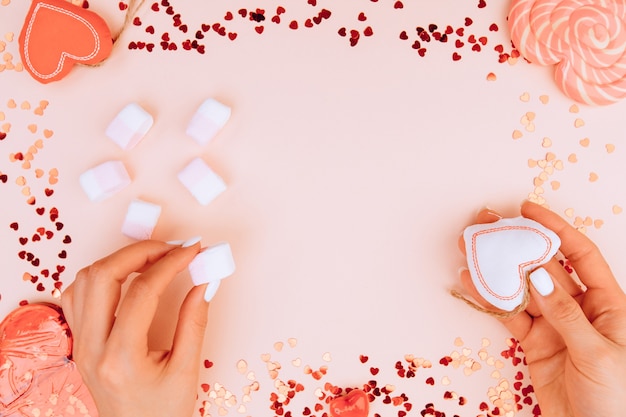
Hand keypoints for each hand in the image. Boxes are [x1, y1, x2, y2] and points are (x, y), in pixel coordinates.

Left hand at [61, 240, 208, 416]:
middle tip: (171, 248)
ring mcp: (81, 345)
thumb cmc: (162, 413)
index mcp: (121, 358)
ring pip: (83, 282)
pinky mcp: (80, 343)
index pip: (142, 292)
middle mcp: (92, 348)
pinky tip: (125, 277)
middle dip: (139, 252)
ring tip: (152, 259)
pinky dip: (99, 277)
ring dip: (118, 261)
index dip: (169, 264)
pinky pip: (76, 297)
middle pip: (102, 277)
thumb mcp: (186, 370)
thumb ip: (195, 321)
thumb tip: (205, 281)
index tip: (192, 251)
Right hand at [458, 201, 625, 416]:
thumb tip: (538, 278)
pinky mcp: (533, 343)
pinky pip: (509, 315)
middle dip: (517, 246)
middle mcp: (578, 309)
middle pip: (544, 267)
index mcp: (608, 305)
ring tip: (471, 249)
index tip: (530, 211)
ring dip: (496, 269)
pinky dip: (489, 300)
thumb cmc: (615, 400)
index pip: (581, 255)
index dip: (556, 230)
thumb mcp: (597, 354)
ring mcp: (553, 325)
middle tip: (489, 227)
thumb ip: (565, 315)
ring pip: (521, 289)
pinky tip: (472, 282)